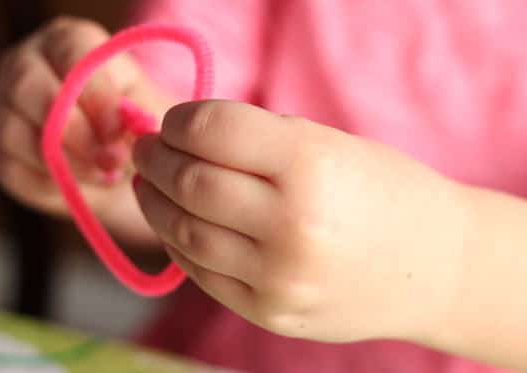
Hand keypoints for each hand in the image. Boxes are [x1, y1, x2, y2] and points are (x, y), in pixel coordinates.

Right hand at [0, 16, 171, 242]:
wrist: (117, 156)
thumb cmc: (133, 120)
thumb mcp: (148, 108)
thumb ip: (144, 112)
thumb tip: (137, 127)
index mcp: (67, 41)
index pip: (72, 55)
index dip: (96, 96)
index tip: (121, 131)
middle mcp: (26, 66)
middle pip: (29, 88)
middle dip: (75, 131)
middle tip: (112, 160)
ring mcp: (5, 110)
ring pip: (14, 133)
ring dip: (66, 162)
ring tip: (108, 176)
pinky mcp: (3, 154)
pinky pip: (15, 171)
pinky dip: (54, 185)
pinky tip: (88, 186)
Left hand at [132, 100, 465, 342]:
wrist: (433, 265)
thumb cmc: (382, 192)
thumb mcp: (329, 145)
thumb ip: (256, 140)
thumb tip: (183, 136)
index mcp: (311, 166)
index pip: (212, 130)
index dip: (178, 121)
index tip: (172, 122)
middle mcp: (293, 225)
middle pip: (190, 183)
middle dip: (156, 159)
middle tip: (147, 149)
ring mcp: (280, 278)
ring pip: (184, 232)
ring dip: (155, 202)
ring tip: (151, 184)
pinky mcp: (272, 313)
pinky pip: (201, 273)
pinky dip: (178, 242)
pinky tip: (177, 223)